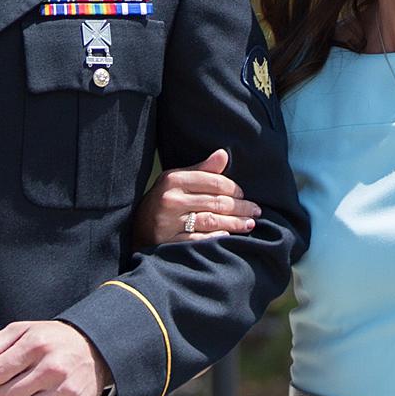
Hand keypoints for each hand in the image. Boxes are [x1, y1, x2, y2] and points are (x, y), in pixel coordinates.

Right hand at [135, 149, 261, 246]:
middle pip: (216, 202)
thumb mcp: (176, 181)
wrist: (138, 228)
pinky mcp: (169, 241)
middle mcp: (171, 199)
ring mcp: (169, 222)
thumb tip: (224, 154)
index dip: (233, 188)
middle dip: (241, 207)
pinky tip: (229, 237)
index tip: (243, 194)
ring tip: (250, 224)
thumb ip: (201, 169)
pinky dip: (217, 238)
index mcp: (173, 180)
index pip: (213, 182)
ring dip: (235, 223)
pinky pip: (200, 239)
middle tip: (256, 211)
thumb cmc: (163, 201)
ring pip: (212, 221)